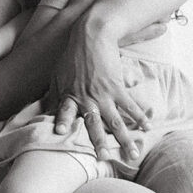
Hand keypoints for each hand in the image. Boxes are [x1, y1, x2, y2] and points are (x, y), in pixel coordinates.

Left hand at [51, 10, 151, 163]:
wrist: (92, 35)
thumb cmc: (72, 55)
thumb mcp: (57, 74)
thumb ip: (53, 94)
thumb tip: (44, 109)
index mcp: (70, 94)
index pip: (64, 111)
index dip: (63, 121)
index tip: (59, 132)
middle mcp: (87, 98)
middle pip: (93, 124)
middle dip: (99, 142)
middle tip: (104, 157)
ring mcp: (104, 94)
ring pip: (116, 121)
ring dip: (125, 139)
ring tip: (133, 154)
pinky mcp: (117, 87)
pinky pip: (130, 105)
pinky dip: (139, 117)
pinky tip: (147, 128)